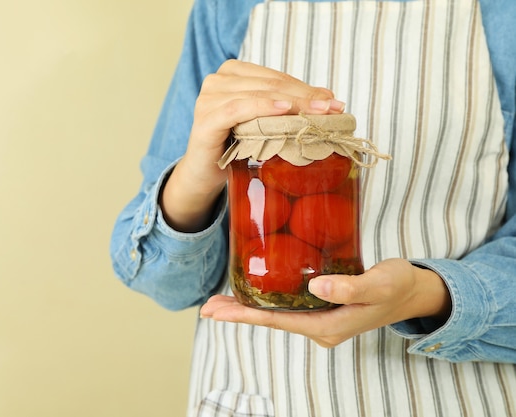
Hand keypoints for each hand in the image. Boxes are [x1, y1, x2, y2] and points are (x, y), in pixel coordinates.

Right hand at [160, 60, 345, 231]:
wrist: (205, 175)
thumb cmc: (236, 148)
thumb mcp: (265, 123)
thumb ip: (289, 107)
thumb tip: (329, 99)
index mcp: (232, 73)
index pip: (276, 77)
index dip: (306, 88)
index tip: (335, 101)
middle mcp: (218, 80)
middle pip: (270, 84)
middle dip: (305, 97)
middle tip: (333, 109)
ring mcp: (208, 98)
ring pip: (258, 94)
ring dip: (292, 103)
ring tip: (317, 114)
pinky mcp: (205, 120)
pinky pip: (237, 109)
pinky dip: (262, 107)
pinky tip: (283, 110)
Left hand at [200, 259, 451, 347]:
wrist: (414, 291)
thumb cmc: (398, 286)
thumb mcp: (379, 283)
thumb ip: (349, 288)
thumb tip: (315, 288)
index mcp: (328, 326)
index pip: (277, 321)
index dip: (245, 315)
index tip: (216, 311)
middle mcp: (320, 327)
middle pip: (271, 320)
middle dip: (238, 313)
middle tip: (207, 305)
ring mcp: (321, 319)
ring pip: (278, 313)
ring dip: (250, 306)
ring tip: (220, 299)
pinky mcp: (323, 307)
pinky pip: (289, 304)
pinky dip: (268, 298)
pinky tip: (256, 288)